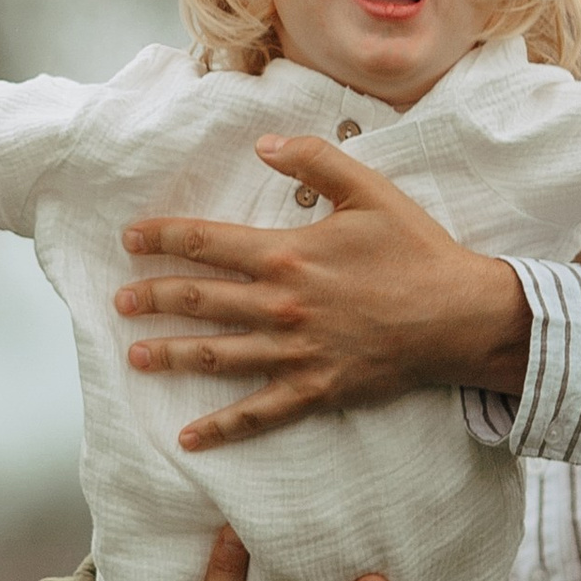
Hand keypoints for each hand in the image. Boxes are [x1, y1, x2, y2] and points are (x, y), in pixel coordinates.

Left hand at [115, 138, 530, 448]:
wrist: (461, 316)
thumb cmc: (416, 251)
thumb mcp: (370, 191)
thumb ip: (315, 160)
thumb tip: (264, 144)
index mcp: (289, 255)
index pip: (207, 243)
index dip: (163, 240)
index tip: (131, 240)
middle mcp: (282, 305)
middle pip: (200, 301)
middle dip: (153, 299)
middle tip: (119, 300)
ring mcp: (296, 352)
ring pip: (217, 356)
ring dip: (171, 356)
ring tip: (135, 356)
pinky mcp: (315, 389)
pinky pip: (259, 413)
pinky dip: (222, 428)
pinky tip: (188, 437)